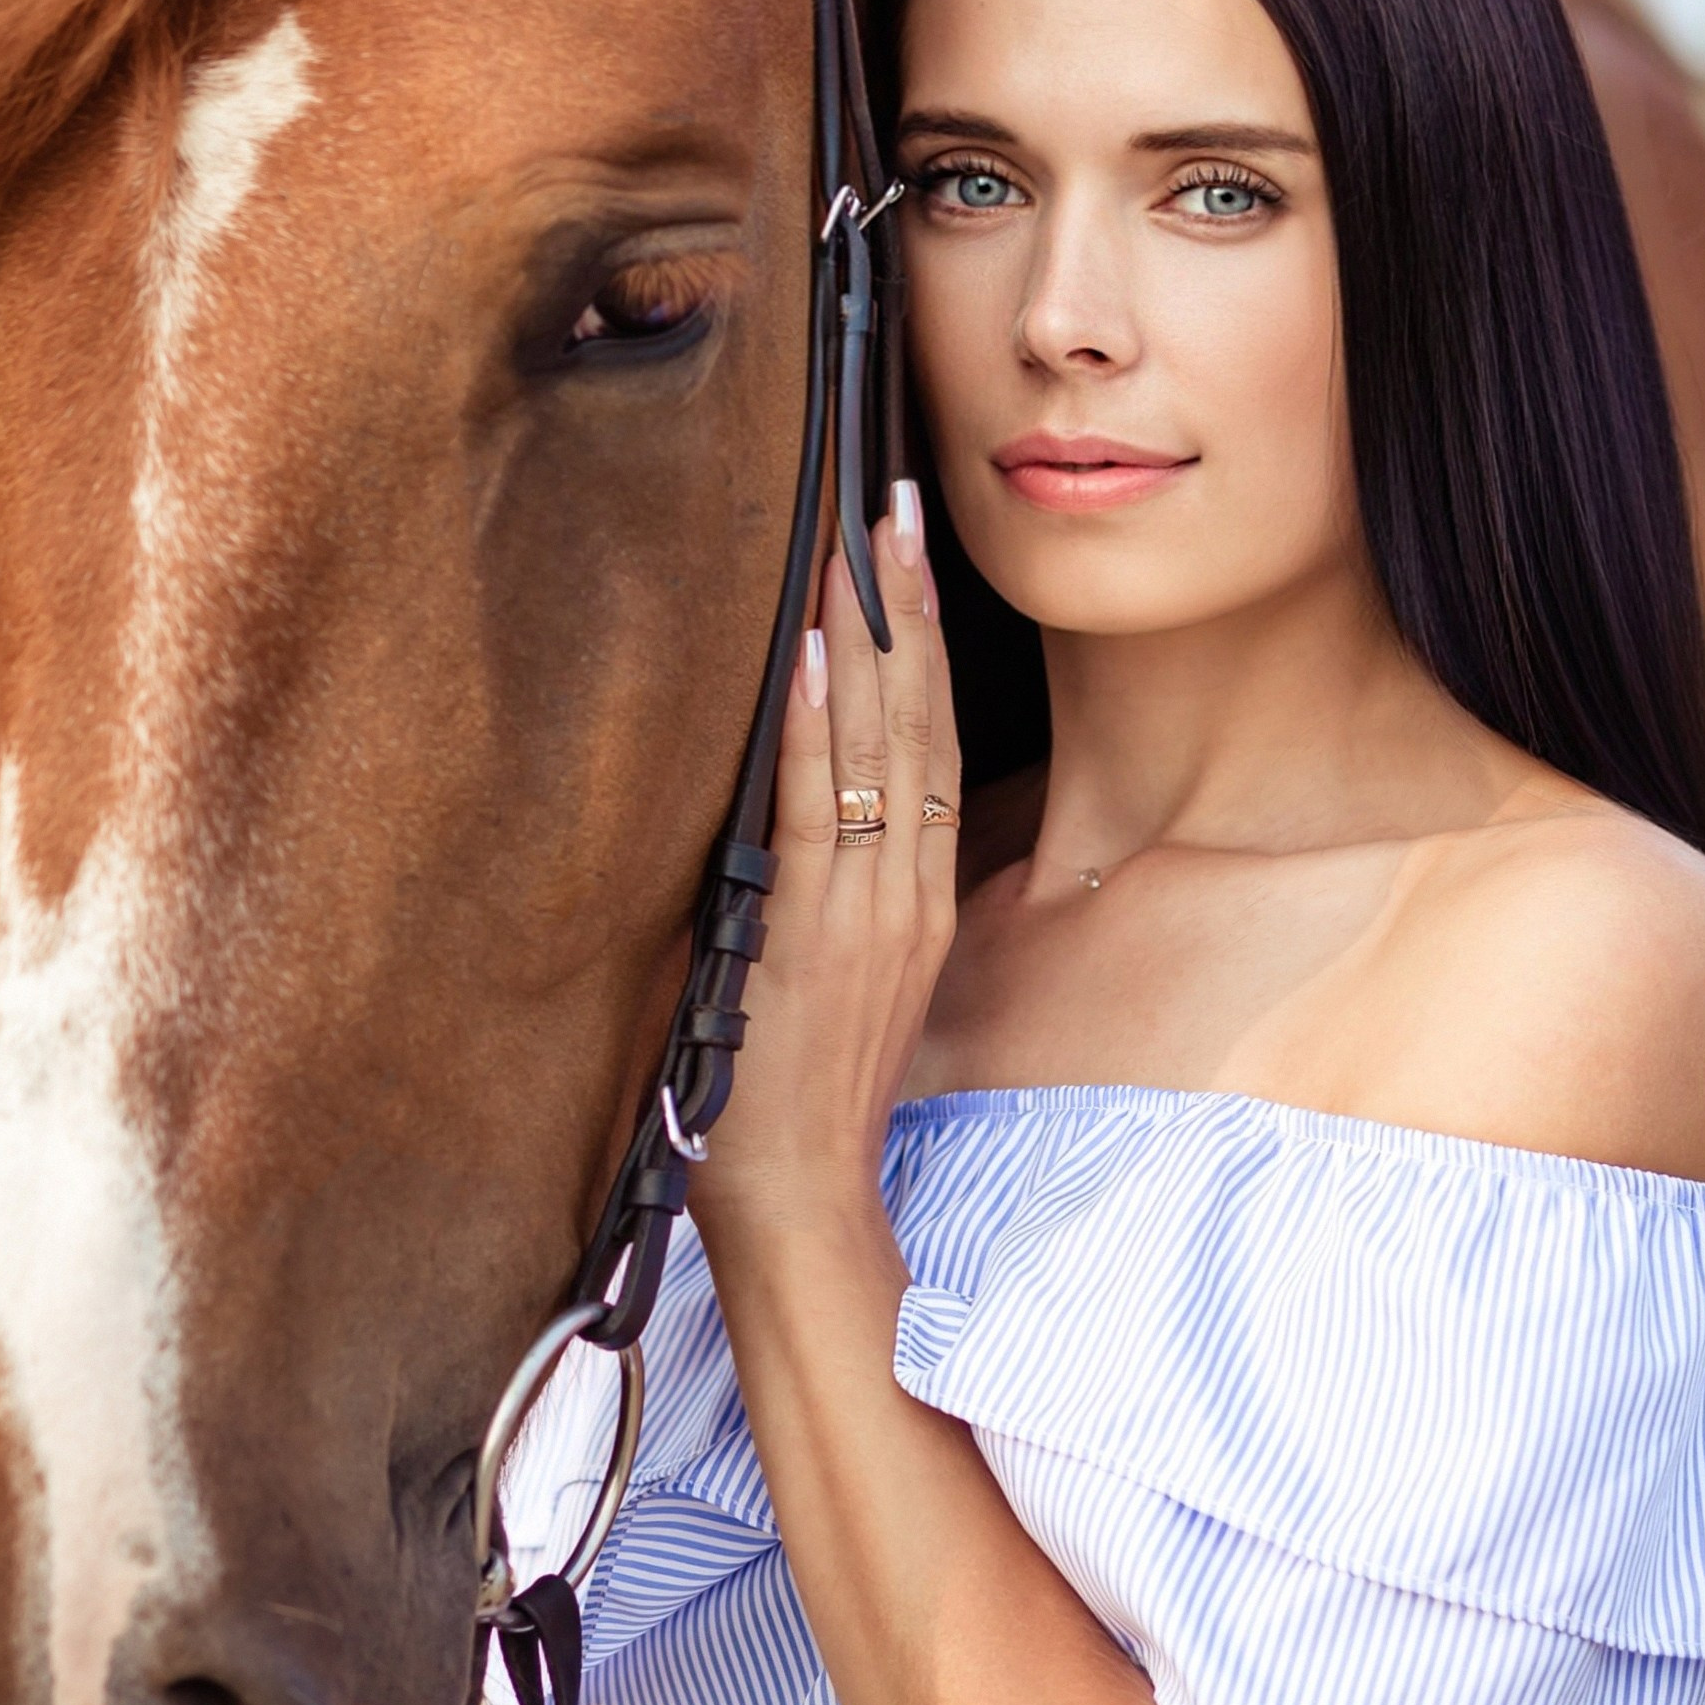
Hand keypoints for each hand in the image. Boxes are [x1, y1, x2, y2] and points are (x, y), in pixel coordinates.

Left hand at [693, 483, 960, 1239]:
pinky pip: (815, 813)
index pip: (928, 741)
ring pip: (880, 747)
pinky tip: (806, 656)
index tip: (908, 551)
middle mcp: (905, 894)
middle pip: (920, 719)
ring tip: (862, 537)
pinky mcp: (813, 941)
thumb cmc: (794, 1104)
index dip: (923, 642)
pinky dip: (812, 729)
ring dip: (867, 636)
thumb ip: (821, 900)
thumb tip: (775, 820)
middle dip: (908, 604)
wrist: (797, 1207)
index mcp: (915, 900)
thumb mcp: (833, 983)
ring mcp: (867, 914)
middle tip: (897, 497)